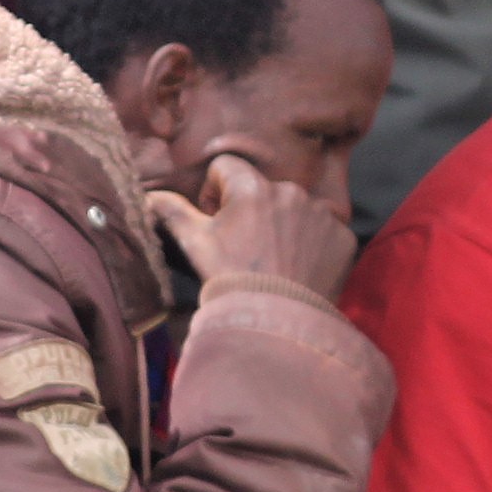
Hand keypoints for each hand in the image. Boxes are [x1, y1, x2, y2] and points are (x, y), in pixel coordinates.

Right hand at [148, 151, 356, 300]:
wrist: (276, 323)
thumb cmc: (229, 279)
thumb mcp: (195, 244)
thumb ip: (172, 211)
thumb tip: (149, 195)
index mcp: (252, 187)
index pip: (226, 168)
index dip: (214, 192)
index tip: (216, 220)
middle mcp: (291, 191)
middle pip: (263, 188)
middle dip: (252, 209)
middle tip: (245, 247)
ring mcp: (321, 214)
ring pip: (295, 208)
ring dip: (283, 224)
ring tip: (274, 260)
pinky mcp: (343, 236)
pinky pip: (324, 229)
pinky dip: (312, 243)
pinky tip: (299, 267)